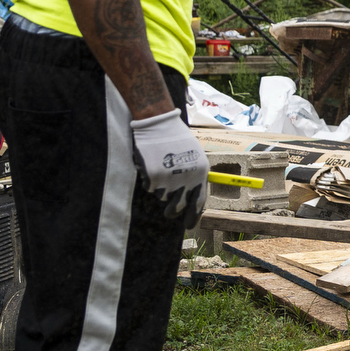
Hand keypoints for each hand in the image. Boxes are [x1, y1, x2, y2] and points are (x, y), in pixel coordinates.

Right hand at [130, 108, 208, 226]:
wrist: (159, 124)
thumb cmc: (178, 138)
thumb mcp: (196, 155)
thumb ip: (196, 176)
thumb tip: (194, 198)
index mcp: (201, 173)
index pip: (199, 202)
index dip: (194, 216)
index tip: (190, 226)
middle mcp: (186, 179)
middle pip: (177, 207)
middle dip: (172, 211)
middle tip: (168, 213)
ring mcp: (169, 179)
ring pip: (161, 196)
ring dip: (160, 187)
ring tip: (161, 168)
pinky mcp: (153, 177)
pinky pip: (149, 187)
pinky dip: (148, 179)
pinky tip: (151, 164)